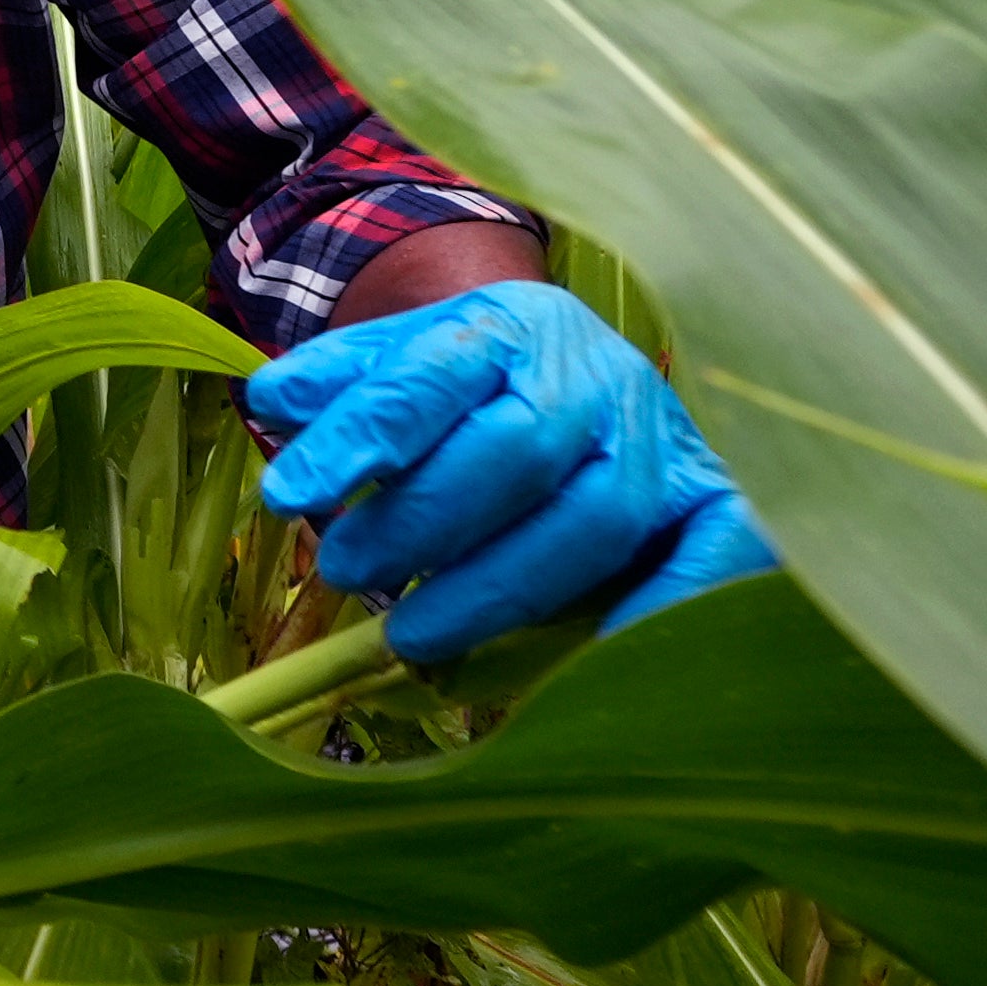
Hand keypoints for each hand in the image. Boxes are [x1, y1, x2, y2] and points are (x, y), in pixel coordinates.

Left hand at [242, 282, 776, 659]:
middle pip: (515, 451)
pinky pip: (716, 553)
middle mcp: (597, 377)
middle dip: (421, 523)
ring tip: (409, 635)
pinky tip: (591, 657)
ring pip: (594, 520)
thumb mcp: (404, 362)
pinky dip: (665, 606)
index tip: (288, 493)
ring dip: (498, 589)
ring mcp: (664, 441)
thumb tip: (271, 401)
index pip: (430, 377)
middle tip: (345, 571)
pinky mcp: (714, 501)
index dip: (360, 437)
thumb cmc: (478, 392)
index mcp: (512, 328)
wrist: (590, 377)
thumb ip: (344, 383)